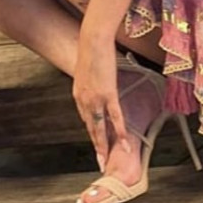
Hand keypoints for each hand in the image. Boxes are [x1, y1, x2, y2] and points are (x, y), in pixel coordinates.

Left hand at [73, 41, 130, 170]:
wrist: (92, 40)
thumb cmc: (91, 49)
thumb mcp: (86, 70)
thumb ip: (90, 81)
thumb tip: (95, 83)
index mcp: (78, 95)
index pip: (86, 119)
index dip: (92, 133)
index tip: (96, 144)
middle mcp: (84, 101)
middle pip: (91, 128)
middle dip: (96, 147)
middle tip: (100, 163)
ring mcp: (96, 99)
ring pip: (100, 128)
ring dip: (104, 146)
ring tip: (107, 161)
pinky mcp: (108, 94)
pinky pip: (115, 118)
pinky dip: (119, 132)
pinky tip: (123, 144)